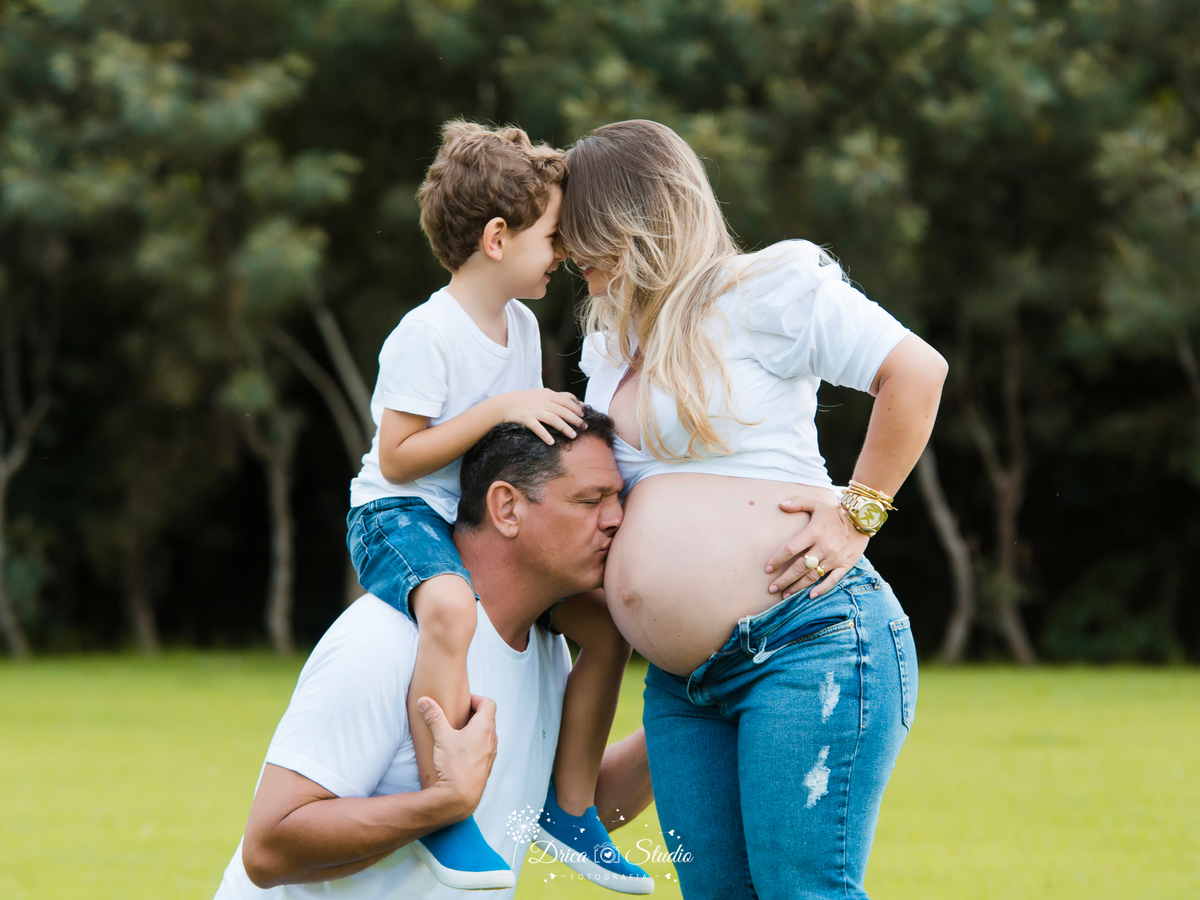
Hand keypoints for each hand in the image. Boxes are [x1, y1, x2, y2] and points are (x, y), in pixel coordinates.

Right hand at [417, 694, 497, 819]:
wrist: (460, 798)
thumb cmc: (454, 766)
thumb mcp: (442, 737)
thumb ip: (434, 717)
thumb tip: (424, 701)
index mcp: (484, 728)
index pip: (488, 704)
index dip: (476, 699)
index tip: (463, 701)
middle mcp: (491, 740)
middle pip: (488, 718)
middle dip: (474, 713)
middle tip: (458, 715)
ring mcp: (490, 754)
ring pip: (487, 734)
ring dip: (475, 729)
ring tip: (458, 732)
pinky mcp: (486, 766)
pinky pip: (484, 748)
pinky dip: (476, 743)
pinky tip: (461, 750)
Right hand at [495, 389, 584, 444]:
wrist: (503, 404)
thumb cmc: (523, 400)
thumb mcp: (540, 394)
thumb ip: (555, 397)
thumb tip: (574, 401)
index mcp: (547, 394)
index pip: (566, 400)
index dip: (577, 408)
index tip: (584, 415)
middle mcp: (542, 401)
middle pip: (564, 411)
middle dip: (576, 419)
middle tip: (584, 427)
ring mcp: (535, 410)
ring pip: (554, 419)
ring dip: (565, 428)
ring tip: (573, 436)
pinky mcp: (526, 419)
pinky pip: (538, 428)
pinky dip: (545, 435)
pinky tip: (552, 442)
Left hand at [764, 496, 869, 598]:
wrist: (863, 519)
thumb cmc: (836, 512)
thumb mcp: (817, 503)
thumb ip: (798, 502)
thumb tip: (781, 505)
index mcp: (814, 533)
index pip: (790, 549)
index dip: (778, 560)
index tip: (767, 569)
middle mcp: (823, 547)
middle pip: (799, 567)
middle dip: (784, 580)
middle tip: (772, 589)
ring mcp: (834, 558)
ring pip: (812, 576)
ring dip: (797, 587)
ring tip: (785, 595)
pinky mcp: (845, 565)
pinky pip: (832, 580)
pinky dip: (822, 589)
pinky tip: (811, 596)